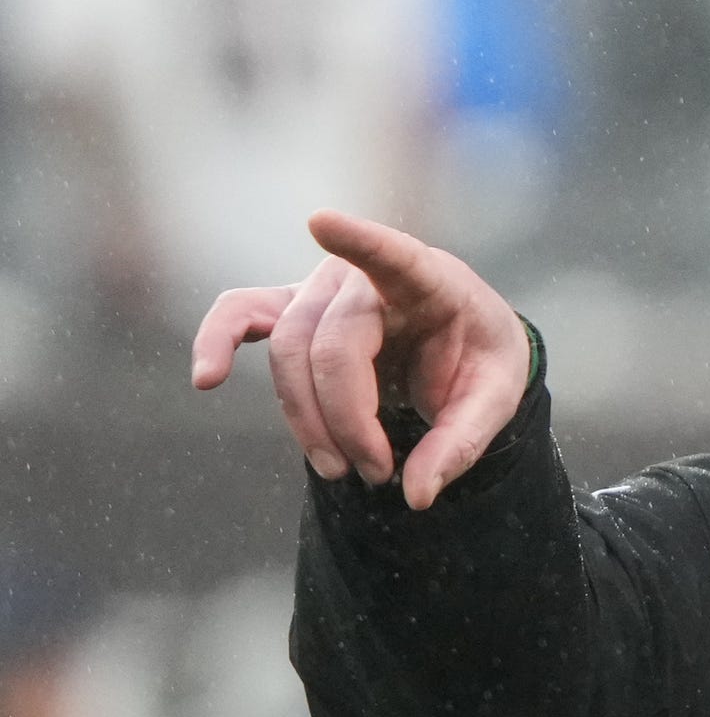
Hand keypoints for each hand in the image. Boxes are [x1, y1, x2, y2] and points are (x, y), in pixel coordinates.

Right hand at [192, 211, 531, 506]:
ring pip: (287, 352)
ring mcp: (319, 288)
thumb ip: (461, 443)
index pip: (393, 257)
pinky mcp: (292, 308)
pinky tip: (206, 378)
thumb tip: (415, 494)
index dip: (359, 242)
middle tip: (378, 474)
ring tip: (340, 469)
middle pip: (328, 347)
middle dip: (346, 422)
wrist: (463, 341)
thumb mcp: (496, 400)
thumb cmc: (480, 359)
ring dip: (306, 421)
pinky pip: (241, 315)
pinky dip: (217, 341)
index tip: (321, 221)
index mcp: (429, 281)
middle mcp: (363, 276)